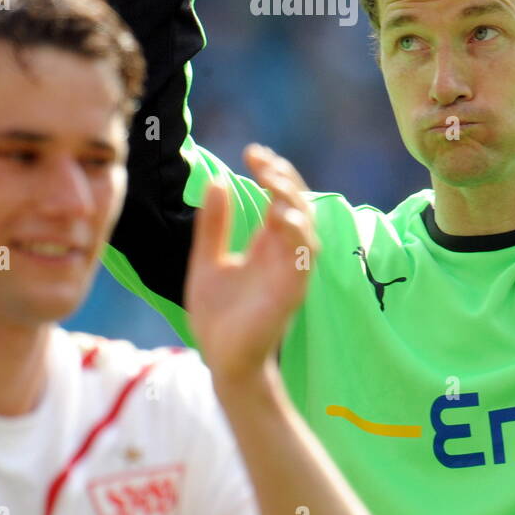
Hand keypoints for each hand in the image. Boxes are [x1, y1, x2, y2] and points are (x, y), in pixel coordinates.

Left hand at [184, 145, 317, 384]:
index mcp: (268, 244)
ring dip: (293, 201)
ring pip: (307, 227)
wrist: (220, 361)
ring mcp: (291, 273)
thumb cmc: (218, 317)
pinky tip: (280, 218)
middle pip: (299, 204)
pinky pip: (304, 260)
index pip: (282, 197)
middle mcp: (284, 254)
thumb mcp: (207, 262)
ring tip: (271, 182)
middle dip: (283, 178)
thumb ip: (214, 225)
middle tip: (259, 160)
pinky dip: (297, 236)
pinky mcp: (291, 293)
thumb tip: (217, 180)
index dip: (273, 172)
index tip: (252, 152)